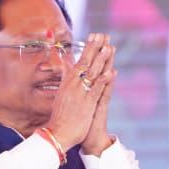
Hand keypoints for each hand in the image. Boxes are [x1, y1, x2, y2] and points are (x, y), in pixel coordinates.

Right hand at [43, 33, 113, 150]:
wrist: (57, 134)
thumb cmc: (60, 117)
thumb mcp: (61, 95)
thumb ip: (64, 79)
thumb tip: (65, 66)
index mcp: (68, 84)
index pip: (79, 62)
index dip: (88, 49)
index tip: (94, 37)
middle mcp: (73, 86)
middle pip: (85, 63)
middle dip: (94, 48)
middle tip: (102, 34)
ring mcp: (80, 94)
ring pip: (92, 74)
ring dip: (101, 60)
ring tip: (109, 48)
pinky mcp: (87, 104)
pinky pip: (96, 89)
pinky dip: (104, 80)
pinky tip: (111, 72)